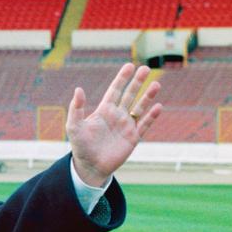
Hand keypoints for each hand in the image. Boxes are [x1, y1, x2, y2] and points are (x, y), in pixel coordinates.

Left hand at [67, 63, 162, 186]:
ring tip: (156, 83)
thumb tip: (78, 89)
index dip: (122, 78)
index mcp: (104, 110)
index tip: (130, 66)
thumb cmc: (80, 146)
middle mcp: (117, 115)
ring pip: (140, 107)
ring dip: (148, 96)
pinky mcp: (133, 138)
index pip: (115, 90)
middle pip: (130, 95)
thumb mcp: (74, 126)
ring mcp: (126, 126)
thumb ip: (76, 108)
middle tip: (146, 68)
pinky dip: (151, 116)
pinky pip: (144, 125)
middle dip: (137, 82)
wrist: (90, 166)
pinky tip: (158, 106)